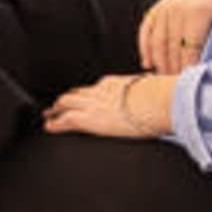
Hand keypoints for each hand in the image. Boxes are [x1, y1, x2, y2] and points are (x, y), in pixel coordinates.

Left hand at [45, 73, 172, 141]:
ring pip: (66, 103)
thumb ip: (150, 96)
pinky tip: (49, 127)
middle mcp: (100, 91)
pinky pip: (66, 120)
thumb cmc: (161, 99)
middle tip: (57, 104)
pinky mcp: (88, 118)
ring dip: (56, 109)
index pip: (95, 87)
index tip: (82, 96)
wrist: (156, 102)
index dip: (86, 93)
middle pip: (77, 93)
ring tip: (50, 115)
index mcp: (116, 83)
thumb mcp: (153, 93)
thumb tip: (162, 101)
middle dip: (66, 99)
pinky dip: (55, 124)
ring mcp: (92, 104)